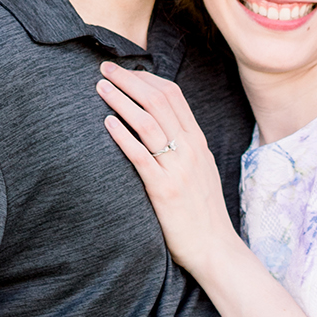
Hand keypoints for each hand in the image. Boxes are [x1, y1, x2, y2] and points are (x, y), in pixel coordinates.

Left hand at [96, 62, 237, 278]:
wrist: (215, 248)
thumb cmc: (202, 212)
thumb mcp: (200, 171)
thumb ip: (184, 148)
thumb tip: (163, 129)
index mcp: (197, 142)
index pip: (174, 96)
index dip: (147, 78)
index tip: (125, 69)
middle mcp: (190, 149)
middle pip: (158, 102)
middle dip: (129, 80)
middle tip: (105, 68)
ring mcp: (178, 168)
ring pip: (149, 123)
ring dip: (122, 100)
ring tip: (101, 87)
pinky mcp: (164, 190)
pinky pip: (142, 156)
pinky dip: (123, 136)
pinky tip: (107, 123)